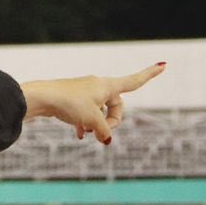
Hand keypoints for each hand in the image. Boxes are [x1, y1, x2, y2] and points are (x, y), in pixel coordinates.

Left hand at [19, 62, 166, 143]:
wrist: (42, 98)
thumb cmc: (69, 104)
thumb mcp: (92, 121)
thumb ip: (104, 131)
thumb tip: (105, 139)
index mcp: (108, 85)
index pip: (135, 80)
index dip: (150, 74)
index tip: (164, 64)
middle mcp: (99, 85)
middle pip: (116, 105)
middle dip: (113, 121)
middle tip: (102, 134)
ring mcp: (86, 92)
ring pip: (100, 111)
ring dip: (98, 125)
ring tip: (88, 135)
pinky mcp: (74, 99)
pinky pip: (87, 113)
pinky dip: (86, 124)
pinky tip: (79, 135)